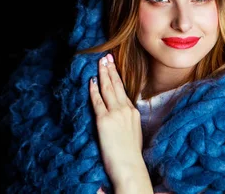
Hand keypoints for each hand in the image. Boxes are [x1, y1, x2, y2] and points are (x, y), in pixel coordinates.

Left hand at [89, 54, 151, 192]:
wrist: (130, 166)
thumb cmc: (131, 156)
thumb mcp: (134, 134)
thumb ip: (128, 123)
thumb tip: (121, 120)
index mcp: (133, 113)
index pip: (123, 91)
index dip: (117, 78)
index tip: (114, 67)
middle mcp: (126, 109)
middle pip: (116, 85)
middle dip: (111, 69)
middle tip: (106, 57)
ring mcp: (116, 114)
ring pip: (108, 88)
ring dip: (103, 74)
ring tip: (100, 62)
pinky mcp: (104, 120)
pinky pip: (97, 101)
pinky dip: (94, 90)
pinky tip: (91, 81)